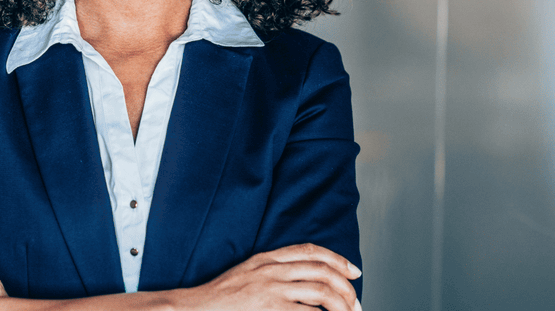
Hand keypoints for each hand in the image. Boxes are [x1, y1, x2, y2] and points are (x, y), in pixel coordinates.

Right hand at [178, 243, 360, 310]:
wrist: (198, 308)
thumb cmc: (222, 296)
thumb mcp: (248, 272)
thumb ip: (273, 269)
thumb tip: (302, 278)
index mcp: (267, 258)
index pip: (311, 250)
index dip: (337, 259)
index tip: (354, 271)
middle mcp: (272, 270)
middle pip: (322, 271)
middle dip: (346, 287)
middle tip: (355, 303)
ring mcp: (272, 290)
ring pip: (322, 292)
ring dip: (342, 306)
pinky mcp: (271, 309)